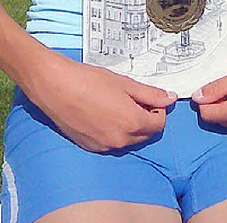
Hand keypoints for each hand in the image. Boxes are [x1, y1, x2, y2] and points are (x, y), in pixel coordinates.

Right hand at [25, 49, 176, 151]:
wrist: (56, 87)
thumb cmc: (88, 81)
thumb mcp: (124, 83)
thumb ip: (149, 93)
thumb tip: (170, 98)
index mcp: (132, 122)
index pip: (159, 124)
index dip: (158, 110)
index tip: (150, 99)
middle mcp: (120, 139)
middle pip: (145, 134)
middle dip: (145, 118)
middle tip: (135, 100)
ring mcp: (104, 146)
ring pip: (128, 139)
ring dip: (129, 125)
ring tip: (116, 104)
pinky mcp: (90, 146)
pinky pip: (111, 142)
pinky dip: (113, 131)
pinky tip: (102, 113)